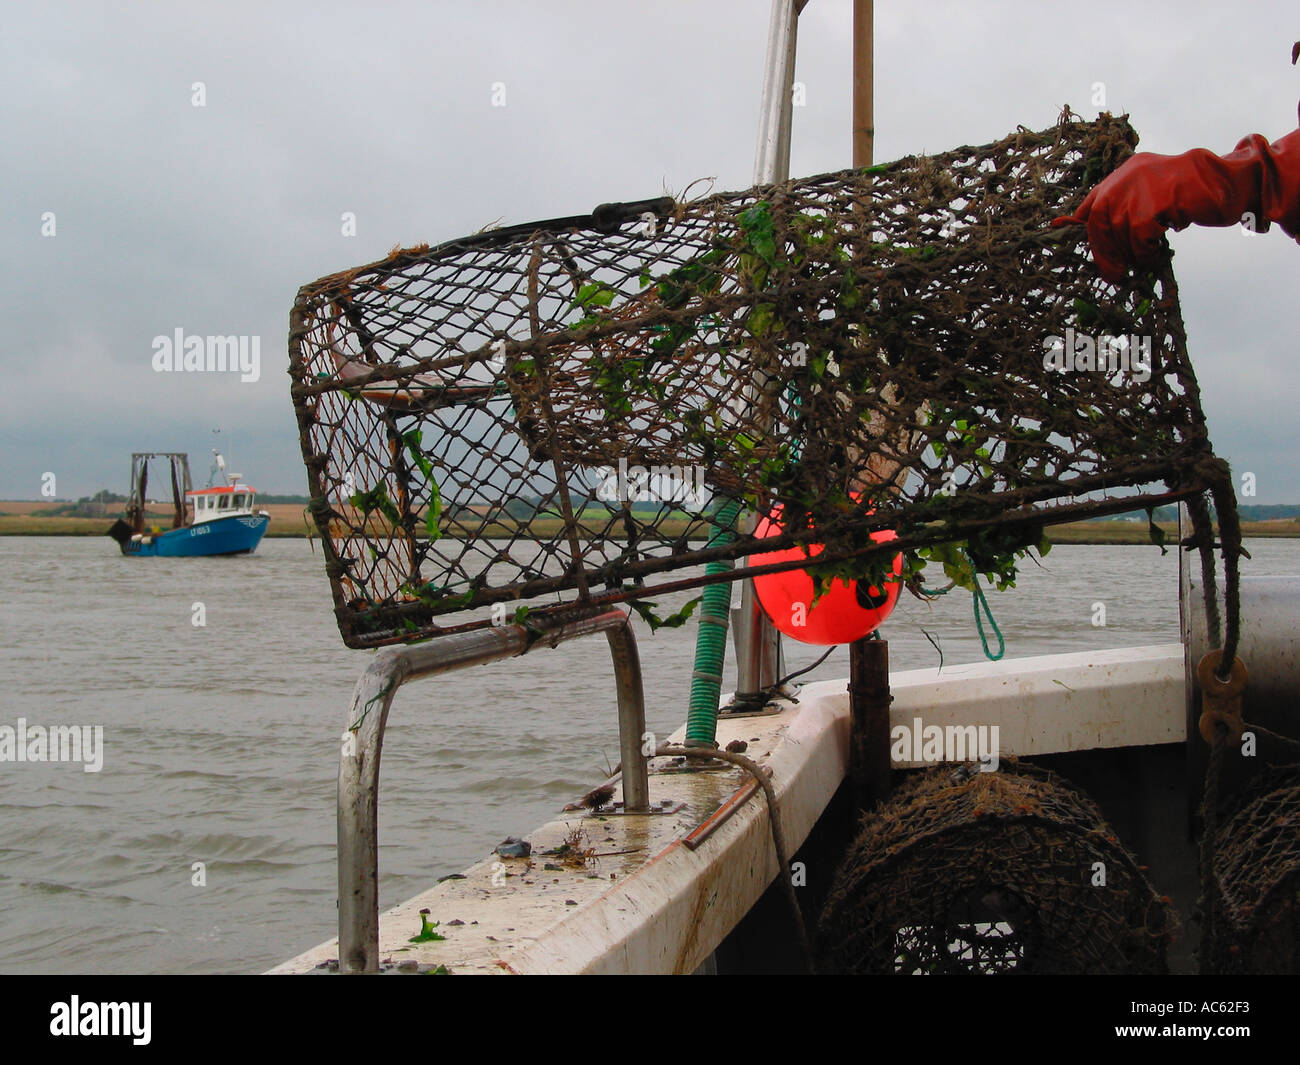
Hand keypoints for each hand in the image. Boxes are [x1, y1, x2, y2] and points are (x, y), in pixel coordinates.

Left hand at [1053, 128, 1299, 281]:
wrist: (1231, 182)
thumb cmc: (1195, 194)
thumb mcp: (1157, 194)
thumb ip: (1131, 207)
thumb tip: (1104, 239)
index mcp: (1128, 171)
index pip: (1094, 199)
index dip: (1079, 219)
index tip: (1062, 231)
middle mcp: (1130, 174)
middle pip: (1099, 219)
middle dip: (1103, 250)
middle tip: (1112, 273)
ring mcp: (1143, 185)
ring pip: (1119, 231)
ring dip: (1129, 253)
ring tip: (1143, 261)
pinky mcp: (1157, 200)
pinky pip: (1139, 235)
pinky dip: (1145, 251)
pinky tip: (1155, 254)